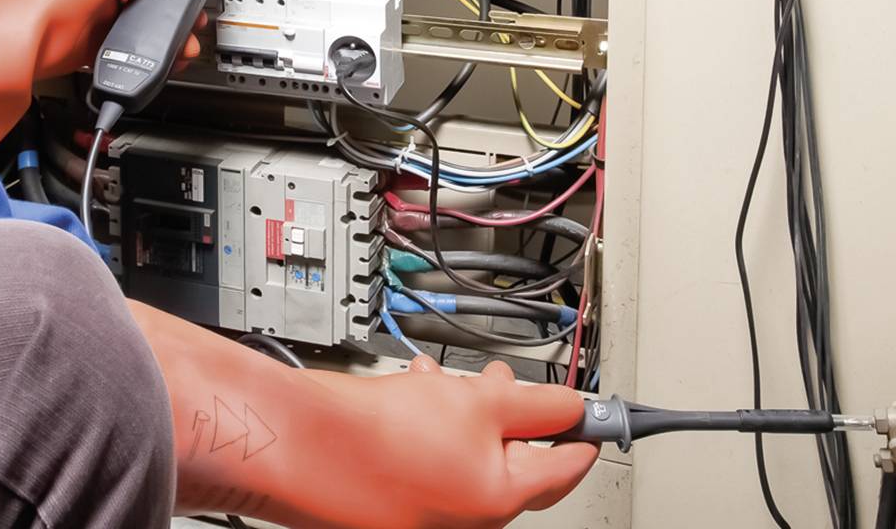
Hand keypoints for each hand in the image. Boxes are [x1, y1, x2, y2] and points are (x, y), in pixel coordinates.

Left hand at [8, 0, 205, 78]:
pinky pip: (131, 54)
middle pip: (154, 2)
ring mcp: (103, 23)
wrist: (27, 42)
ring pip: (146, 31)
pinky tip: (154, 62)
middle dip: (178, 14)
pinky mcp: (98, 50)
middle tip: (193, 23)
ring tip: (181, 47)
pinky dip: (147, 60)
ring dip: (167, 40)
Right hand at [319, 357, 597, 528]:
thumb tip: (573, 408)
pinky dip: (427, 430)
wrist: (299, 444)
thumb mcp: (478, 401)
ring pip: (465, 456)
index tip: (595, 414)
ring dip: (462, 413)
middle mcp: (467, 520)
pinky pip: (428, 466)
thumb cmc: (378, 432)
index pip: (565, 467)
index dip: (584, 429)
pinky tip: (408, 397)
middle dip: (508, 411)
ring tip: (440, 382)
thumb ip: (536, 405)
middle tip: (503, 381)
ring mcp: (428, 517)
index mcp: (499, 500)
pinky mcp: (392, 507)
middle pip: (511, 460)